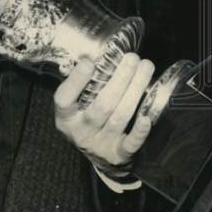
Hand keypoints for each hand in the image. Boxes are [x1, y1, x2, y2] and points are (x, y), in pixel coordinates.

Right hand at [53, 52, 154, 178]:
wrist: (99, 156)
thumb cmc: (89, 119)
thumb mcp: (77, 104)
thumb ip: (81, 82)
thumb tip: (92, 55)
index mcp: (67, 117)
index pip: (64, 100)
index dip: (76, 81)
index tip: (90, 62)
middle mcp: (81, 132)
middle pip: (102, 105)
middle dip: (120, 78)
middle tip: (133, 58)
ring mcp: (101, 145)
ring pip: (120, 117)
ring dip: (135, 91)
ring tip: (145, 68)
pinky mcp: (119, 155)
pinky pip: (130, 144)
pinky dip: (139, 132)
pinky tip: (147, 117)